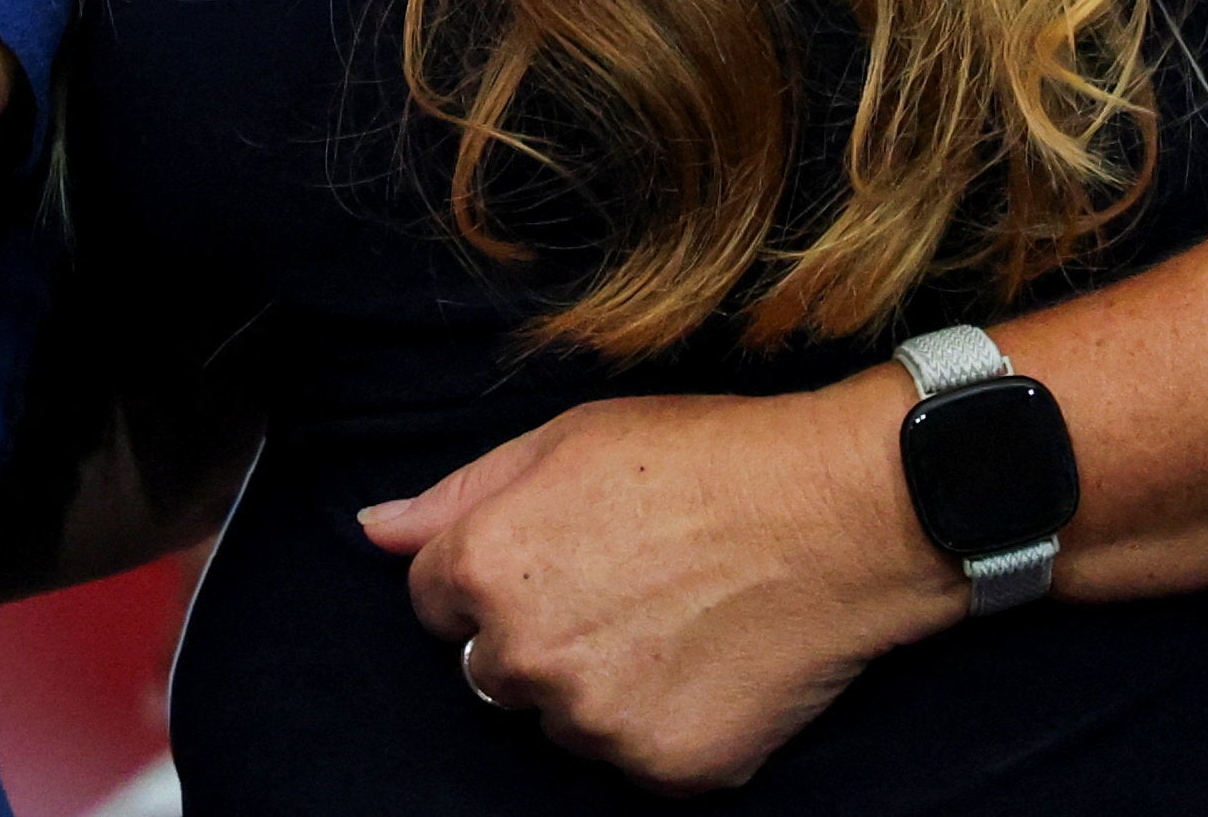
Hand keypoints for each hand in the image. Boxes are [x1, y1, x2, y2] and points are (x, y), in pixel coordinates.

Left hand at [361, 376, 958, 790]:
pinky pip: (636, 758)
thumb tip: (373, 530)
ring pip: (562, 721)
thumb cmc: (700, 459)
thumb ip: (455, 496)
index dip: (489, 576)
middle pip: (490, 671)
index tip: (554, 555)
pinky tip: (708, 664)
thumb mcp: (562, 441)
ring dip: (596, 687)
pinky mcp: (666, 767)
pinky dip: (664, 724)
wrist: (834, 514)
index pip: (433, 603)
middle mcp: (524, 655)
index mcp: (482, 569)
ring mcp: (596, 721)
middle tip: (619, 587)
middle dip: (535, 637)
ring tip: (669, 620)